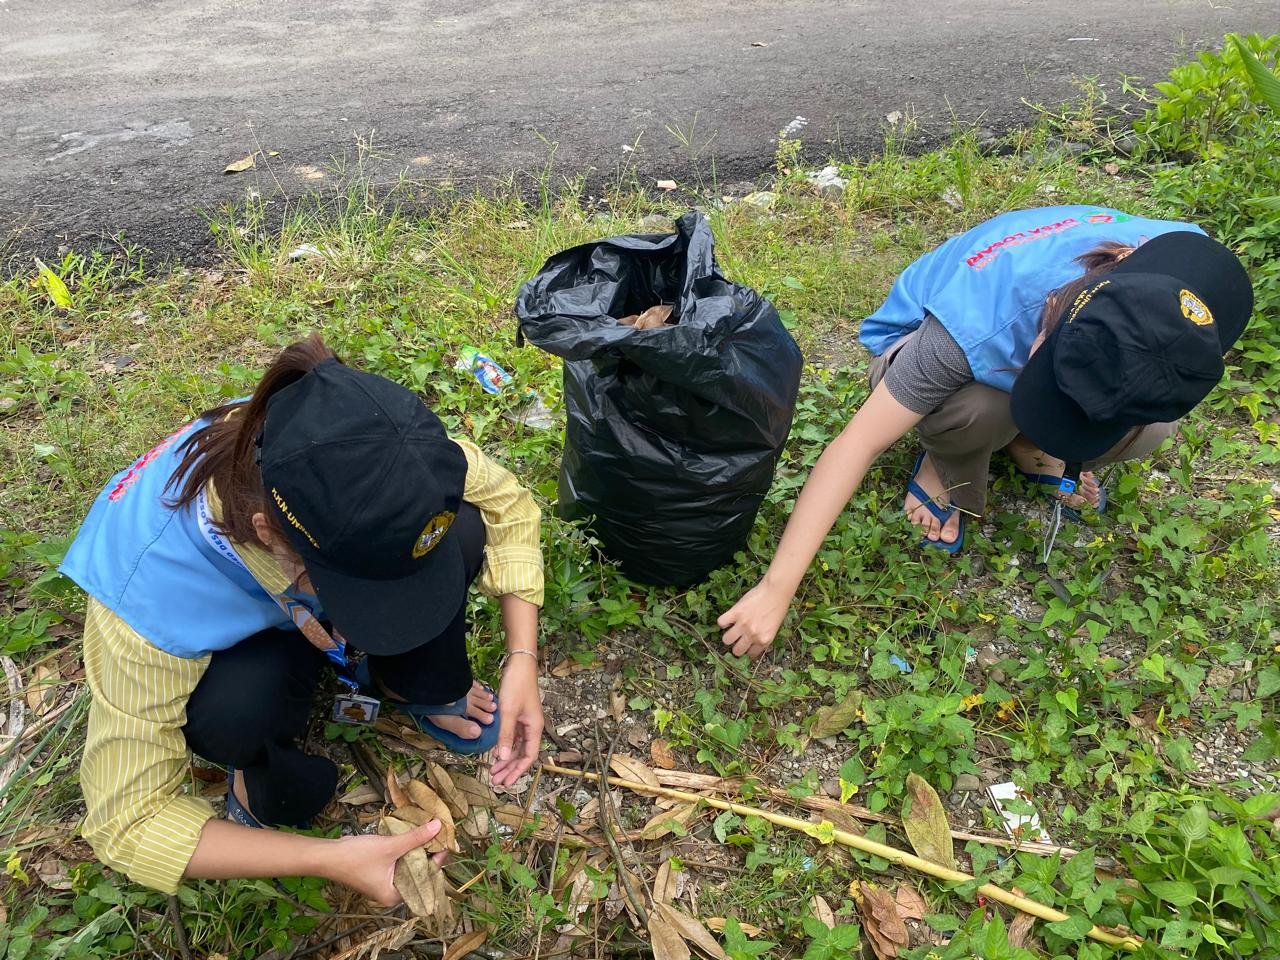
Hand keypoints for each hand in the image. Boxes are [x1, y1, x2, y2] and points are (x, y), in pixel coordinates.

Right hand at [325, 819, 445, 904]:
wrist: (327, 856)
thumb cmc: (357, 857)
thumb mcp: (390, 846)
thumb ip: (415, 838)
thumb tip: (438, 826)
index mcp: (396, 895)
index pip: (426, 876)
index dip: (437, 857)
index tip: (447, 839)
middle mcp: (393, 893)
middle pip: (419, 872)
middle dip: (428, 852)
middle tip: (440, 833)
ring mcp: (386, 883)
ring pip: (409, 865)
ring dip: (417, 849)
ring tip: (429, 831)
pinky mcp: (380, 872)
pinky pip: (399, 861)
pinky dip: (406, 850)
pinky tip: (412, 836)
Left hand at [491, 656, 542, 785]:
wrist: (520, 664)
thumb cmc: (516, 685)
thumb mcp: (508, 711)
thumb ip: (505, 735)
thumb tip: (503, 758)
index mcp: (535, 728)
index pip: (529, 756)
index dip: (518, 771)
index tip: (506, 782)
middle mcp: (532, 727)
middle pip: (523, 754)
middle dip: (510, 769)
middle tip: (496, 781)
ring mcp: (526, 722)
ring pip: (517, 747)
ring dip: (506, 759)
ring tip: (493, 771)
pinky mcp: (519, 716)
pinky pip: (513, 738)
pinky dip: (505, 747)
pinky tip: (495, 753)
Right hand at [717, 579, 790, 658]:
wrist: (776, 591)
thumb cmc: (778, 608)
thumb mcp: (774, 628)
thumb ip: (762, 637)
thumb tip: (752, 642)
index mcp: (764, 641)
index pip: (750, 654)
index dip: (747, 650)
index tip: (746, 645)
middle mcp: (753, 635)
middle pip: (736, 651)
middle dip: (736, 645)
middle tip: (738, 638)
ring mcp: (743, 624)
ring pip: (726, 639)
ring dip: (728, 635)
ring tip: (732, 628)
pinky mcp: (735, 612)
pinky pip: (721, 622)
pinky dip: (723, 621)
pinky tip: (729, 618)